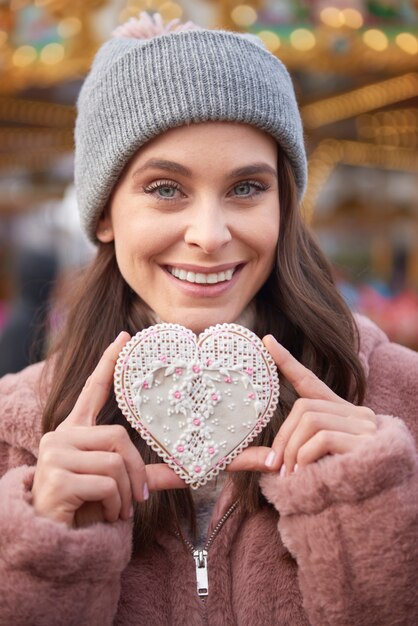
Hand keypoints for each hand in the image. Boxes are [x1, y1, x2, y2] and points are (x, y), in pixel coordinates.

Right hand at [32, 332, 184, 527]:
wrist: (54, 541)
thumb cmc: (86, 507)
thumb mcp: (118, 484)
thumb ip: (149, 474)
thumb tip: (196, 472)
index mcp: (75, 432)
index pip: (93, 390)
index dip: (109, 363)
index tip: (125, 337)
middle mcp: (61, 436)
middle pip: (118, 437)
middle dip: (136, 471)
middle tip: (138, 500)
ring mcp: (55, 455)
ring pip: (114, 461)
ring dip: (126, 494)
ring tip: (118, 511)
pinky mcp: (56, 478)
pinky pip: (106, 483)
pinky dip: (115, 505)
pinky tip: (103, 517)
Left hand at [227, 335, 376, 474]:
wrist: (385, 508)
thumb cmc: (345, 487)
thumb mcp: (314, 465)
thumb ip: (291, 455)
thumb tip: (250, 459)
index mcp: (341, 415)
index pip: (311, 382)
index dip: (287, 363)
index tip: (267, 342)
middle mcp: (357, 415)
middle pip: (304, 407)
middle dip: (283, 437)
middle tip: (274, 466)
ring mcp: (364, 427)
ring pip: (310, 420)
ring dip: (292, 450)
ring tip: (289, 475)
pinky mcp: (366, 443)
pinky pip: (322, 438)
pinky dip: (305, 457)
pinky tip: (304, 475)